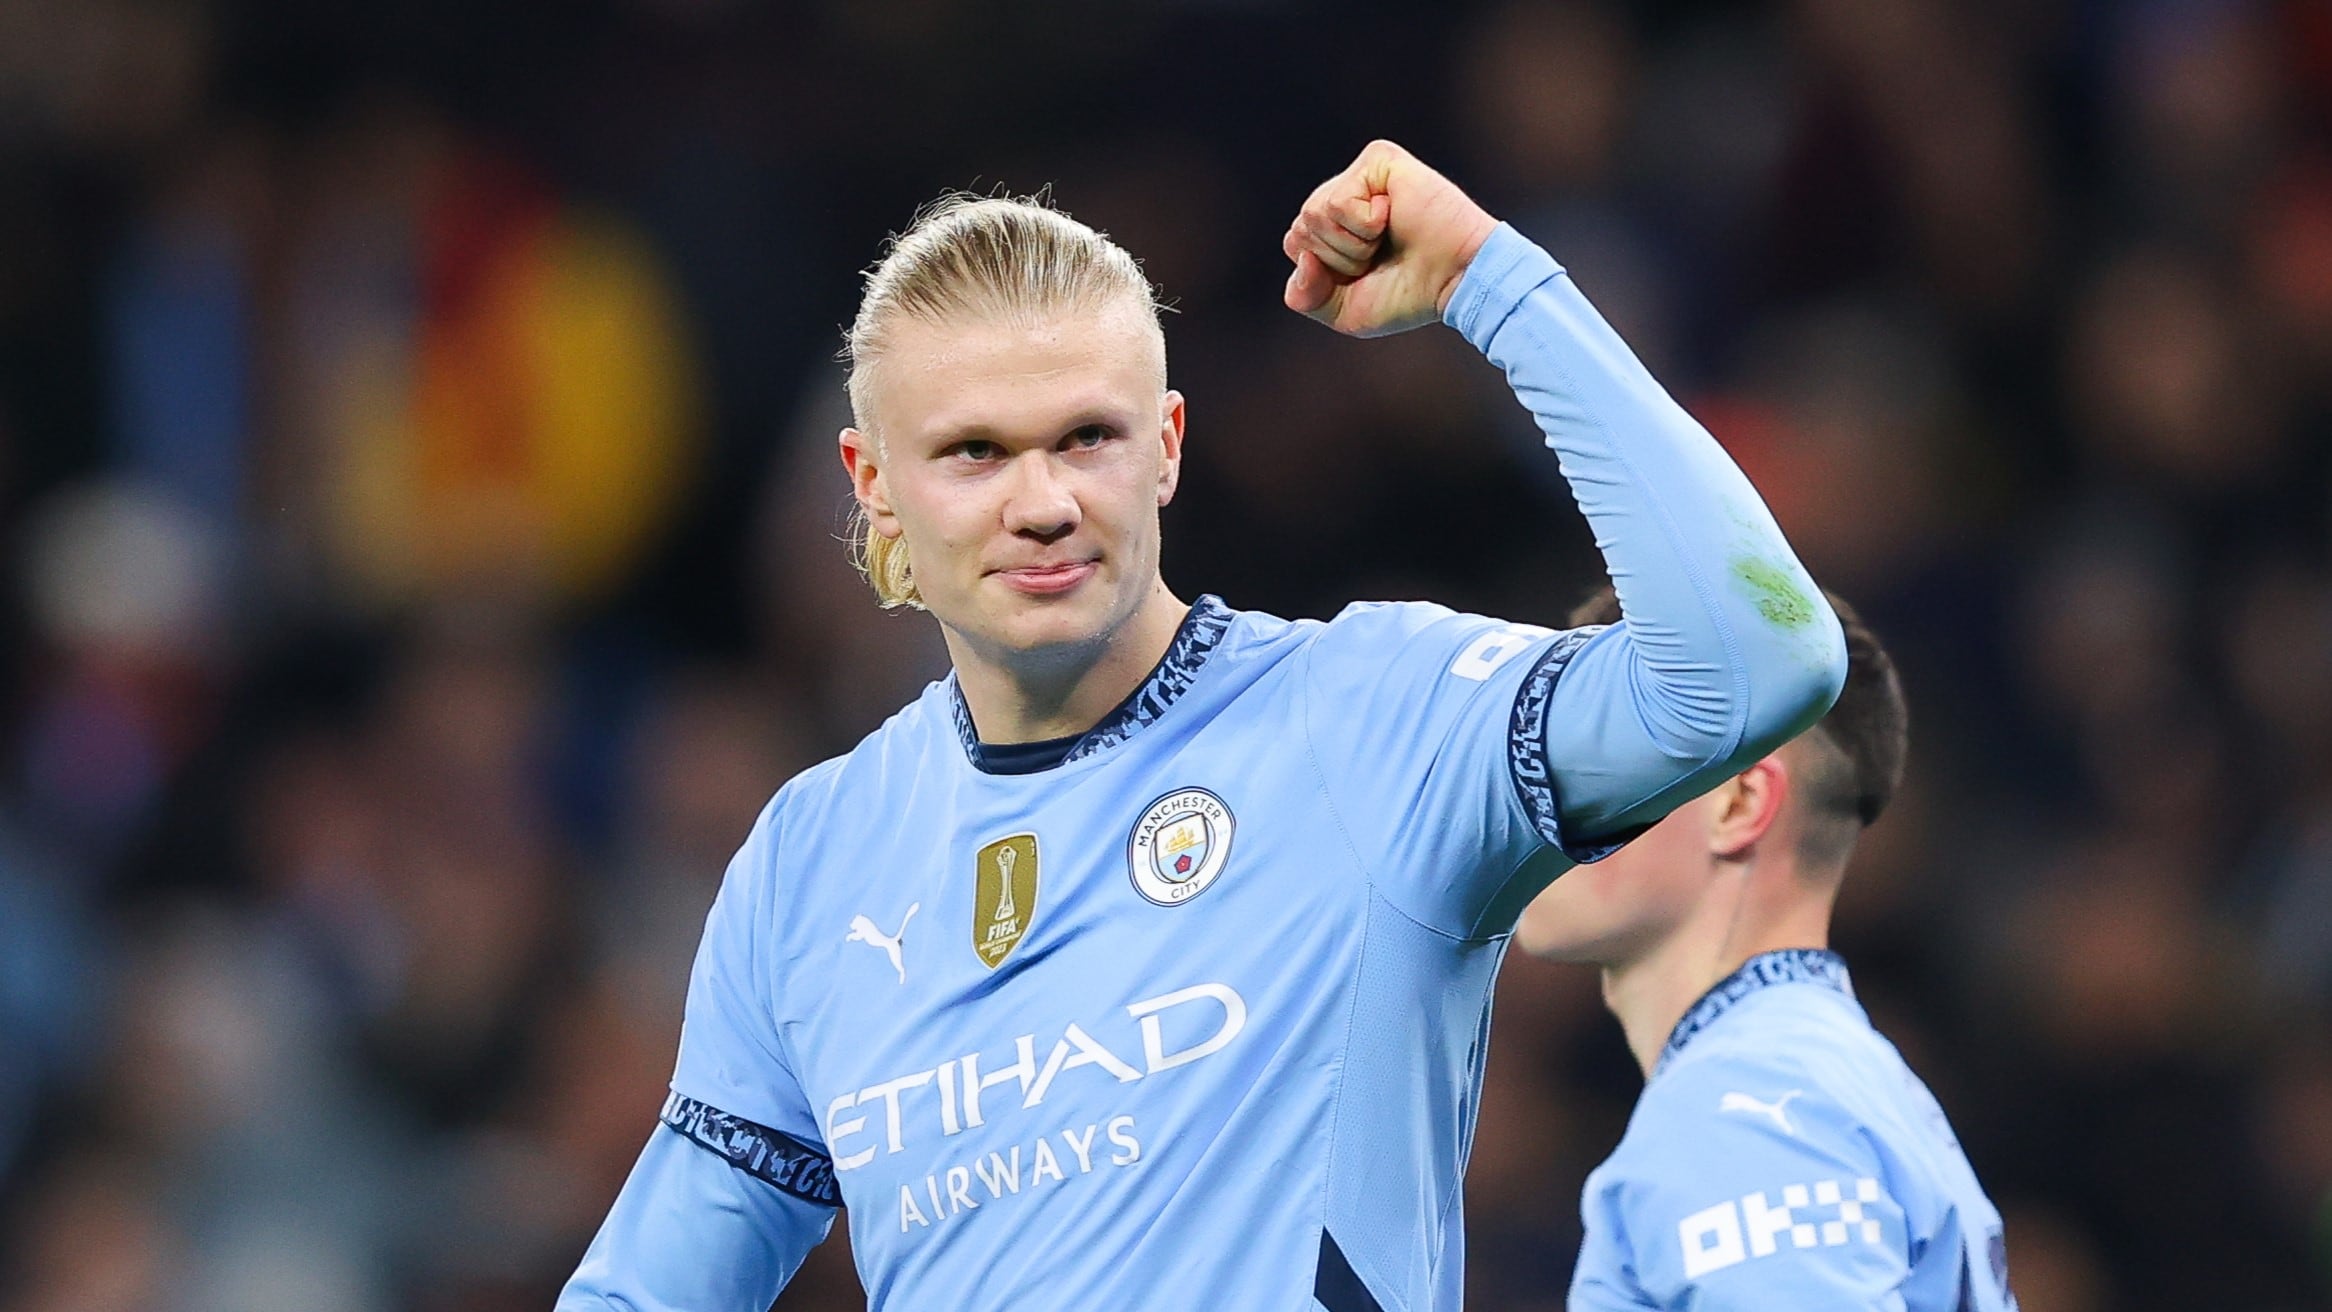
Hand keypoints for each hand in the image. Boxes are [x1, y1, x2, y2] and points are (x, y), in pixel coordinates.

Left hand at [1281, 140, 1499, 337]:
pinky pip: (1337, 201)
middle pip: (1299, 230)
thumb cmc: (1407, 295)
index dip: (1323, 272)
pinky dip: (1364, 225)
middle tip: (1380, 256)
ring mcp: (1361, 175)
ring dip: (1352, 244)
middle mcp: (1344, 195)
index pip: (1295, 244)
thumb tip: (1303, 255)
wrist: (1455, 280)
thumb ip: (1304, 295)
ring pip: (1313, 215)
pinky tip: (1393, 216)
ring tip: (1388, 238)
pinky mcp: (1378, 159)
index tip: (1365, 274)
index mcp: (1334, 226)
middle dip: (1338, 259)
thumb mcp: (1343, 311)